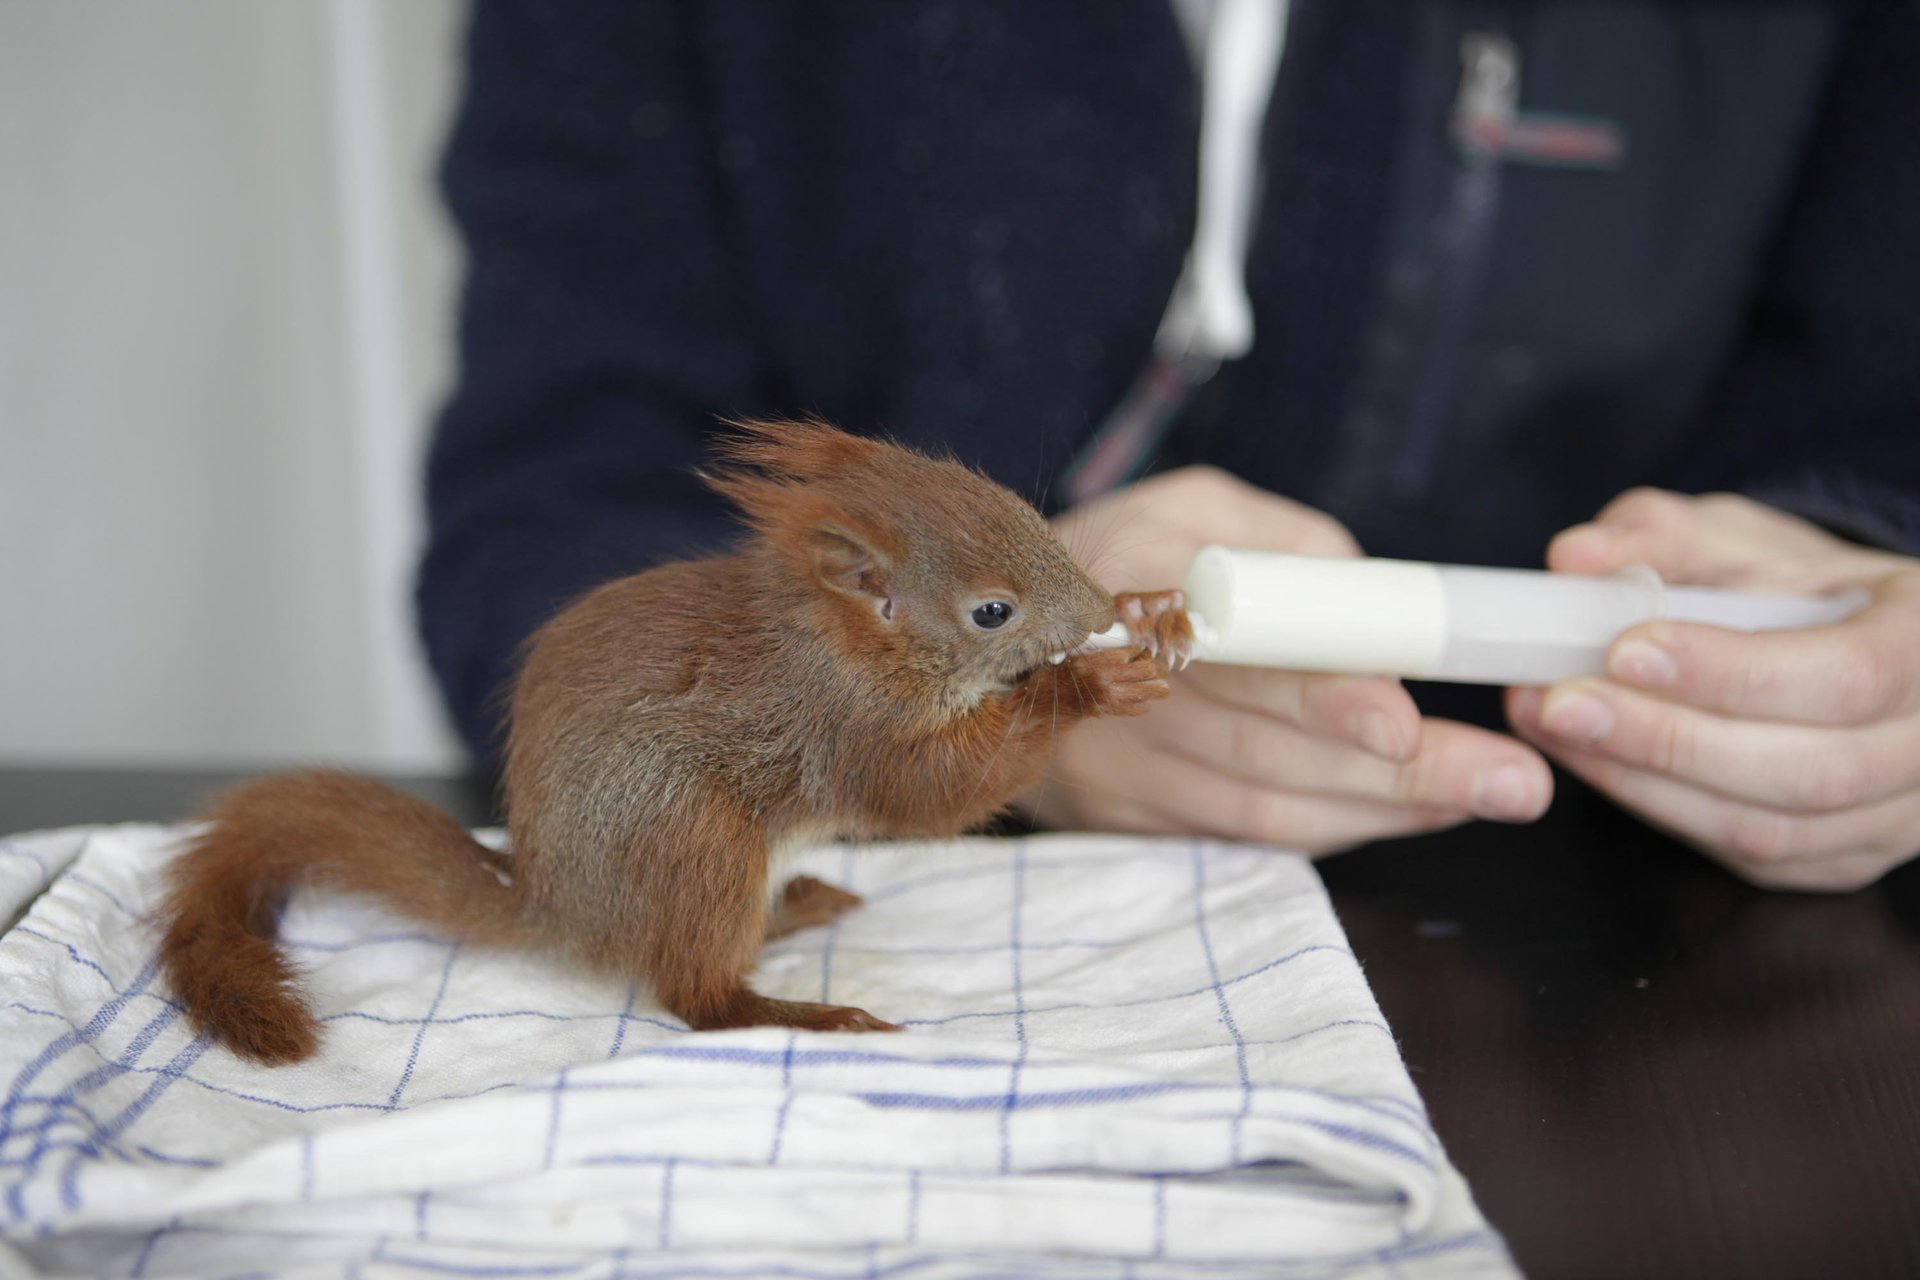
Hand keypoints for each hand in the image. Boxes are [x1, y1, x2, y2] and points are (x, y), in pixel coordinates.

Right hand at [1032, 467, 1552, 852]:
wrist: (989, 639)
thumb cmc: (1126, 554)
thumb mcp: (1197, 505)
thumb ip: (1288, 544)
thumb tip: (1375, 608)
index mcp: (1127, 577)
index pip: (1231, 652)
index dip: (1315, 693)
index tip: (1398, 720)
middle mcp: (1109, 681)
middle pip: (1264, 745)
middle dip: (1400, 773)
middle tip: (1513, 783)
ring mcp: (1107, 759)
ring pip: (1261, 803)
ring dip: (1385, 810)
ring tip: (1491, 795)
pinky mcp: (1116, 813)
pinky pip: (1241, 831)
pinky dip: (1333, 826)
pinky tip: (1411, 810)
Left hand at [1507, 488, 1919, 890]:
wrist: (1859, 644)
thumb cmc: (1805, 587)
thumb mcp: (1744, 538)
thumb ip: (1662, 536)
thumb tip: (1575, 557)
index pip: (1849, 676)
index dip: (1731, 672)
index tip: (1624, 650)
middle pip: (1809, 773)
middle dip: (1666, 740)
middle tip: (1557, 702)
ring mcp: (1902, 817)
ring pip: (1772, 831)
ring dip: (1645, 782)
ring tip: (1554, 728)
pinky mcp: (1847, 858)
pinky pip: (1751, 857)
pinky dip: (1662, 811)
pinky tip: (1596, 764)